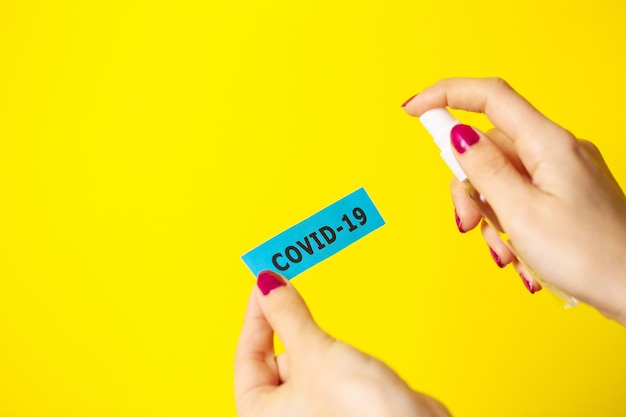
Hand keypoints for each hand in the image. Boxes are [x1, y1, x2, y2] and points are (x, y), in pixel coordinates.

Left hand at [234, 270, 450, 416]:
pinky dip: (339, 360)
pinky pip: (330, 374)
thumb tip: (268, 285)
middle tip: (296, 297)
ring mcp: (314, 415)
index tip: (265, 283)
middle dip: (292, 332)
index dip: (256, 315)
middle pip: (277, 359)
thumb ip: (288, 316)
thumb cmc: (360, 414)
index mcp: (260, 414)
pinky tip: (356, 365)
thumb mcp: (314, 353)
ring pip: (307, 365)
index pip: (247, 355)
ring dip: (320, 347)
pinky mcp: (342, 409)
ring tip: (338, 352)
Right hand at [403, 77, 625, 324]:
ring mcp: (561, 174)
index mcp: (548, 144)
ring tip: (505, 252)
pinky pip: (518, 197)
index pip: (490, 97)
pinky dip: (508, 223)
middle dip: (469, 187)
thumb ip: (484, 170)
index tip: (414, 109)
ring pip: (499, 179)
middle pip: (487, 148)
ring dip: (489, 215)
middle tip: (467, 223)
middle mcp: (556, 151)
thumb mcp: (522, 213)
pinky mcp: (564, 196)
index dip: (447, 96)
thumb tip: (457, 136)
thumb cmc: (591, 256)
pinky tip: (520, 255)